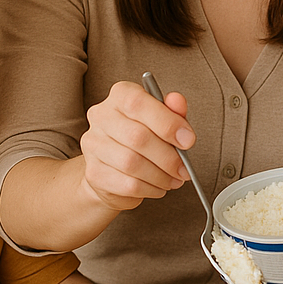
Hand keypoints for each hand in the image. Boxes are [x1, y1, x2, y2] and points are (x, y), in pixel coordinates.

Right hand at [77, 81, 194, 213]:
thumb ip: (173, 111)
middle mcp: (101, 116)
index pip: (138, 103)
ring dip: (161, 176)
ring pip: (132, 164)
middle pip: (137, 137)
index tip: (188, 141)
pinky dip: (150, 188)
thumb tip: (178, 102)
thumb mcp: (164, 120)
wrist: (115, 168)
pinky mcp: (94, 172)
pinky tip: (158, 186)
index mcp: (120, 95)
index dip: (167, 123)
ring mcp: (93, 144)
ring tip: (174, 179)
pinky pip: (127, 184)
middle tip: (184, 168)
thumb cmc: (144, 138)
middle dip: (168, 157)